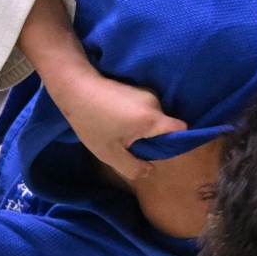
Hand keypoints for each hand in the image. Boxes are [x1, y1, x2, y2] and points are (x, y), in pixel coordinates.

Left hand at [51, 72, 185, 182]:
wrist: (74, 86)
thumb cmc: (91, 122)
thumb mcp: (109, 153)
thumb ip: (133, 167)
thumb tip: (149, 170)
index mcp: (151, 118)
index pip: (182, 130)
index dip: (177, 143)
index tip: (159, 151)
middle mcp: (154, 102)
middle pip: (165, 124)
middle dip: (153, 137)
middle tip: (131, 145)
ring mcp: (146, 91)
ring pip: (154, 116)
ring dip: (142, 126)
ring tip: (120, 130)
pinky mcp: (137, 86)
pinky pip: (145, 107)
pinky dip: (136, 116)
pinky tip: (117, 119)